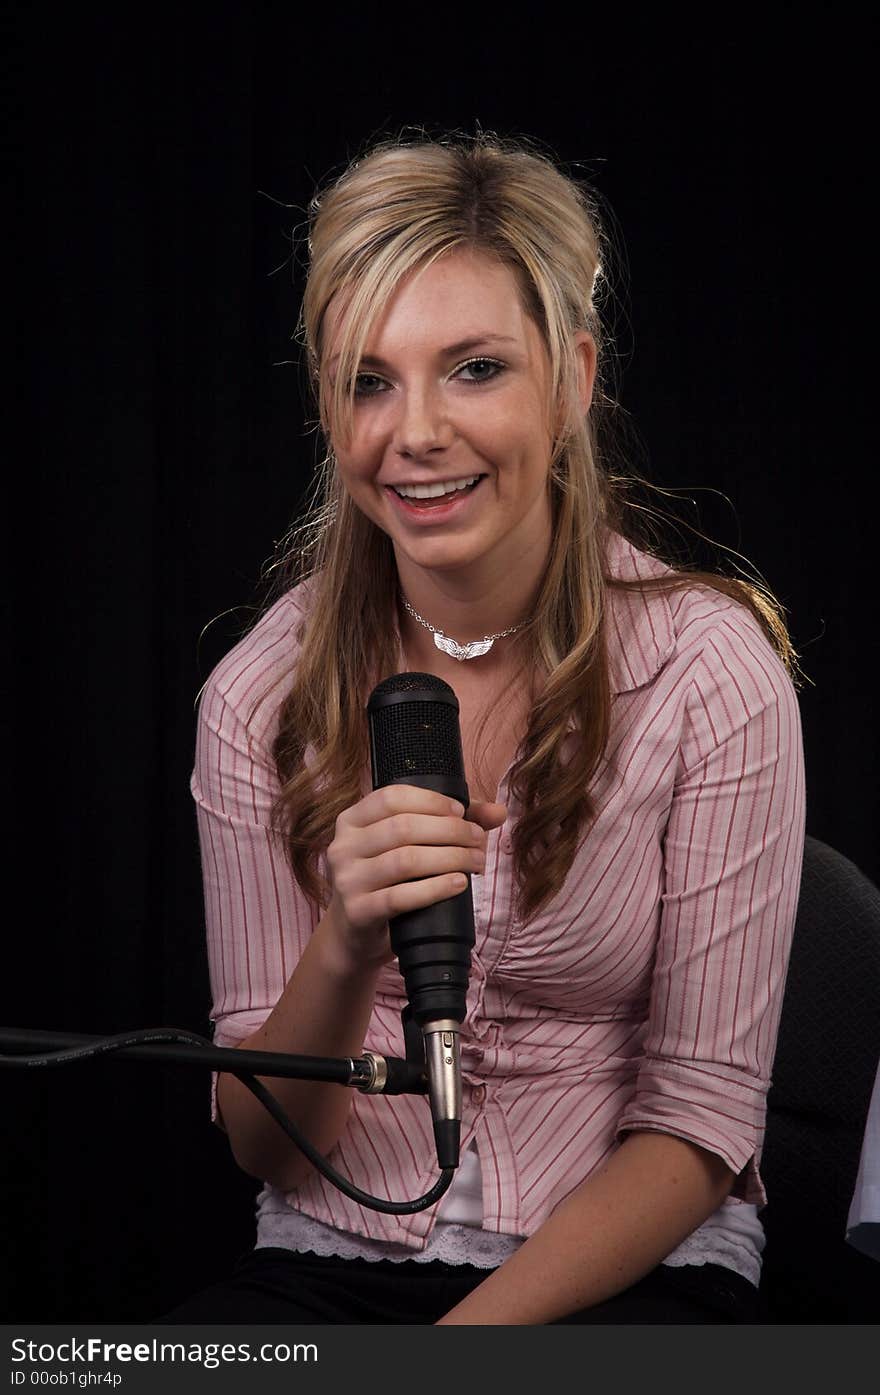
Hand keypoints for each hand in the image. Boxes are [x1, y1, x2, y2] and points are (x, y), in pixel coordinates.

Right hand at [326, 784, 506, 969]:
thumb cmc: (386, 883)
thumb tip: (498, 812)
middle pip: (403, 828)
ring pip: (405, 860)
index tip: (461, 812)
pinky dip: (435, 888)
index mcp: (352, 821)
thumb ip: (449, 823)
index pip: (391, 797)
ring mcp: (347, 880)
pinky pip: (400, 897)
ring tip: (476, 862)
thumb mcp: (405, 848)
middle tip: (478, 841)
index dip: (431, 801)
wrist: (354, 936)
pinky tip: (459, 884)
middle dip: (450, 831)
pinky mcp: (358, 911)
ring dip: (450, 858)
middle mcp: (343, 846)